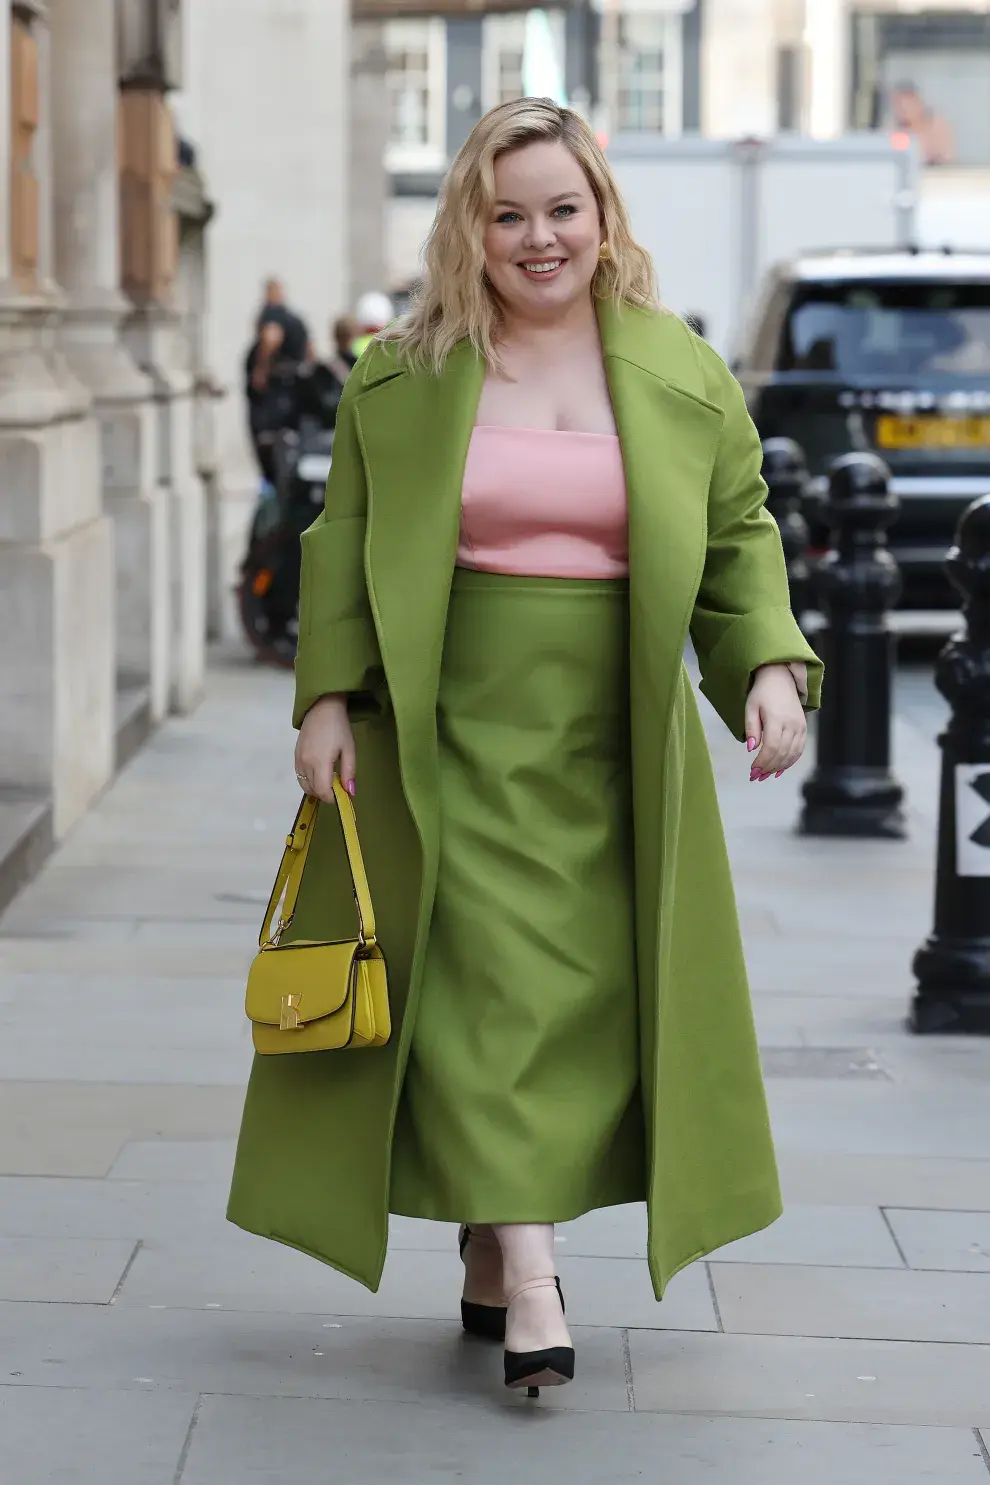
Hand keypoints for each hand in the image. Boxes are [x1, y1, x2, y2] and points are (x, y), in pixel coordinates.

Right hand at [294, 695, 355, 801]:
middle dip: (325, 793)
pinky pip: (299, 775)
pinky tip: (319, 773)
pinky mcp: (295, 755)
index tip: (341, 796)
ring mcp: (298, 759)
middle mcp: (305, 763)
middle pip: (312, 789)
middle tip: (337, 788)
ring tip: (328, 780)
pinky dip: (308, 780)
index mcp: (320, 762)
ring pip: (304, 784)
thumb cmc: (339, 727)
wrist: (322, 707)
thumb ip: (349, 772)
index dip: (331, 798)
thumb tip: (350, 792)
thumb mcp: (349, 749)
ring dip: (315, 788)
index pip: (322, 790)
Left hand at [745, 664, 806, 780]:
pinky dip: (790, 761)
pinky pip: (799, 749)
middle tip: (756, 777)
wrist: (781, 678)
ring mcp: (800, 727)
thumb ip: (751, 728)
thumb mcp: (750, 707)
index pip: (771, 747)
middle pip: (782, 753)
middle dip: (768, 768)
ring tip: (766, 775)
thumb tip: (752, 749)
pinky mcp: (804, 728)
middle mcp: (792, 724)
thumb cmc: (762, 693)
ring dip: (779, 767)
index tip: (753, 771)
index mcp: (777, 719)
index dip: (762, 762)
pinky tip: (780, 769)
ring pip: (792, 754)